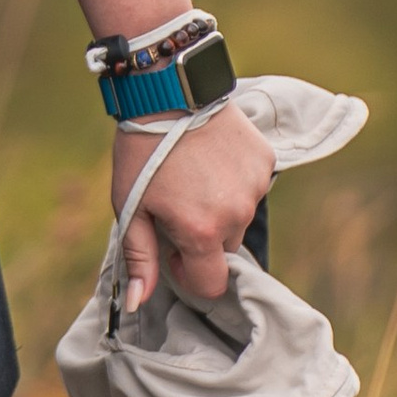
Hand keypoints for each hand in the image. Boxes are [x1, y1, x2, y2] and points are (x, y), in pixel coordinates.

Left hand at [114, 104, 276, 313]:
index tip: (171, 250)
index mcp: (202, 231)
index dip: (188, 273)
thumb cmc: (141, 153)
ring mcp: (255, 186)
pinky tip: (210, 158)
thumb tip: (135, 305)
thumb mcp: (130, 207)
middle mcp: (236, 214)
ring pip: (239, 217)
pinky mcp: (266, 161)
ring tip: (192, 176)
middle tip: (177, 204)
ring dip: (220, 208)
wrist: (168, 91)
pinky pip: (251, 187)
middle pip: (225, 249)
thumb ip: (140, 258)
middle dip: (202, 237)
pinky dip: (234, 181)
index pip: (210, 283)